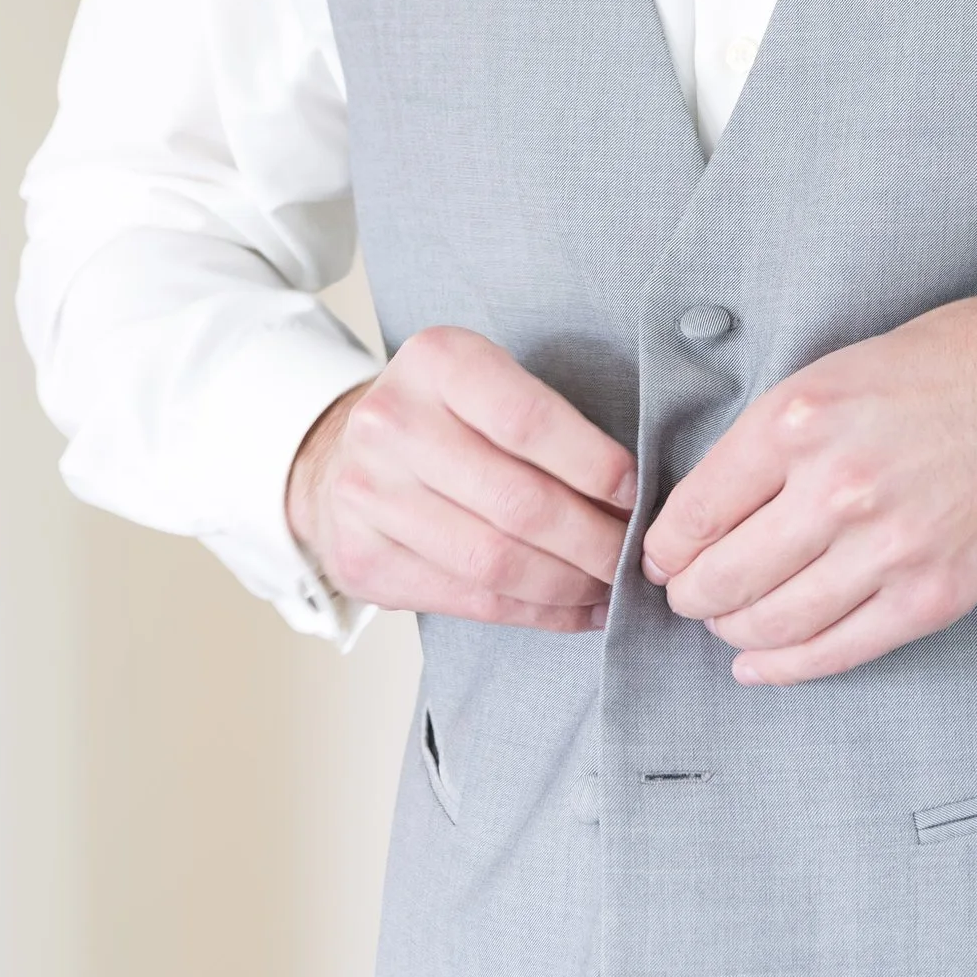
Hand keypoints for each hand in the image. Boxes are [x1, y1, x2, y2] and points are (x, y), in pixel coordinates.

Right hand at [286, 330, 635, 627]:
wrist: (339, 459)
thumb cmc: (441, 421)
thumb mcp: (485, 384)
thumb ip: (546, 423)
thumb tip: (631, 496)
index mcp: (436, 362)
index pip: (527, 419)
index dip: (594, 465)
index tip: (636, 495)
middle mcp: (391, 424)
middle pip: (516, 501)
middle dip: (593, 540)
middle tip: (635, 558)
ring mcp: (368, 495)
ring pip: (494, 561)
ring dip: (569, 585)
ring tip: (612, 589)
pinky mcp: (363, 559)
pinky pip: (469, 600)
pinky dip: (535, 613)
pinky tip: (575, 611)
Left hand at [641, 261, 976, 688]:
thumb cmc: (963, 360)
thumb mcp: (842, 366)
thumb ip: (779, 433)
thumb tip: (720, 498)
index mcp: (798, 421)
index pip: (692, 512)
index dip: (665, 547)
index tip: (662, 558)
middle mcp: (832, 488)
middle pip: (721, 577)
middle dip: (690, 596)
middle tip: (688, 596)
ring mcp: (884, 548)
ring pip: (770, 621)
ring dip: (732, 630)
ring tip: (727, 622)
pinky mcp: (930, 594)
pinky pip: (836, 649)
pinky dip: (786, 666)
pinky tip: (760, 664)